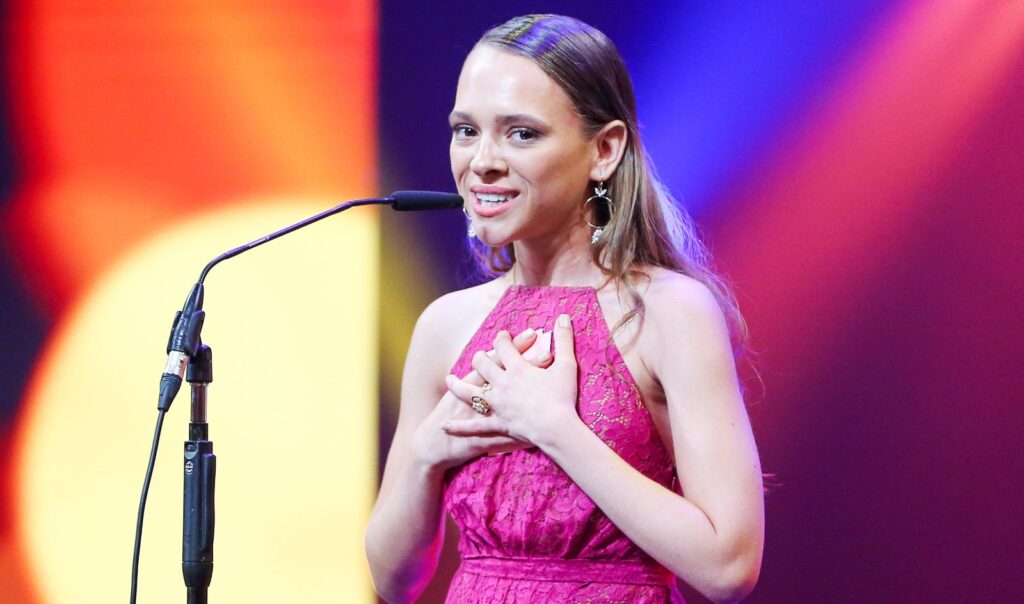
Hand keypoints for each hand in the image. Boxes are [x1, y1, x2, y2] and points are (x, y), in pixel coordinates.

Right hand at [410, 328, 547, 470]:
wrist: (431, 443)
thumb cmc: (448, 413)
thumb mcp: (457, 390)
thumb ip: (478, 373)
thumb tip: (494, 354)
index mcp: (474, 382)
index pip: (497, 358)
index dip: (514, 345)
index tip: (534, 333)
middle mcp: (479, 397)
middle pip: (508, 377)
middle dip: (526, 365)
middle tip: (548, 352)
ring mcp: (481, 418)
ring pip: (509, 405)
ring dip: (528, 398)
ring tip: (549, 392)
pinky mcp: (483, 439)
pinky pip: (506, 438)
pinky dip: (522, 437)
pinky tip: (540, 434)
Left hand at [442, 314, 578, 449]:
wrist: (557, 428)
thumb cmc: (563, 397)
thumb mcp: (567, 365)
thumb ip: (565, 339)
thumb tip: (564, 316)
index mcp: (517, 368)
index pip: (503, 346)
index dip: (502, 338)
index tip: (503, 336)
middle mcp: (502, 384)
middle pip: (482, 364)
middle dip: (480, 357)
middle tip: (480, 356)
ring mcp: (496, 405)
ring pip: (469, 392)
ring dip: (457, 385)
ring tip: (449, 381)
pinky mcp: (496, 424)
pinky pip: (473, 425)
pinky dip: (458, 427)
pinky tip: (444, 426)